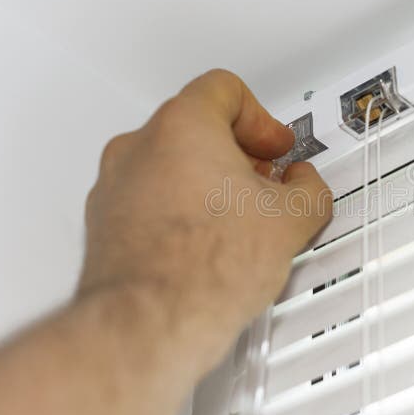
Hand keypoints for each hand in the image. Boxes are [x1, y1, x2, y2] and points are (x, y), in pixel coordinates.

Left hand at [79, 69, 331, 372]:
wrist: (148, 324)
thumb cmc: (203, 270)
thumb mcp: (290, 221)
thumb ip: (309, 188)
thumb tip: (306, 185)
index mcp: (183, 127)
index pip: (224, 90)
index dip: (262, 118)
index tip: (275, 145)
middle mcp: (139, 148)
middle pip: (195, 126)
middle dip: (236, 152)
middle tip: (262, 180)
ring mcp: (115, 186)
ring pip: (168, 164)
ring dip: (206, 181)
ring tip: (236, 219)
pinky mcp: (103, 224)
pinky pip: (147, 199)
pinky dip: (177, 209)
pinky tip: (204, 245)